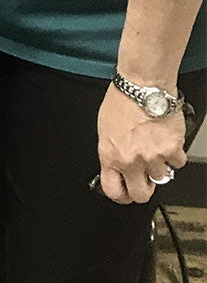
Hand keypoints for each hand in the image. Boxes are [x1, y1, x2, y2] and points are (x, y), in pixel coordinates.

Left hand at [95, 83, 186, 203]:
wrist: (143, 86)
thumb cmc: (122, 101)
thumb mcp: (104, 130)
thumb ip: (112, 151)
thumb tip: (116, 164)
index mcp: (110, 156)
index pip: (113, 191)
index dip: (121, 196)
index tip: (126, 192)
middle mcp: (131, 161)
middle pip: (140, 195)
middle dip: (143, 190)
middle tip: (145, 180)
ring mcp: (153, 157)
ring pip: (161, 178)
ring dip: (160, 167)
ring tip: (155, 149)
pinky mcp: (172, 149)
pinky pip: (178, 163)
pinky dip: (175, 155)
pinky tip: (167, 142)